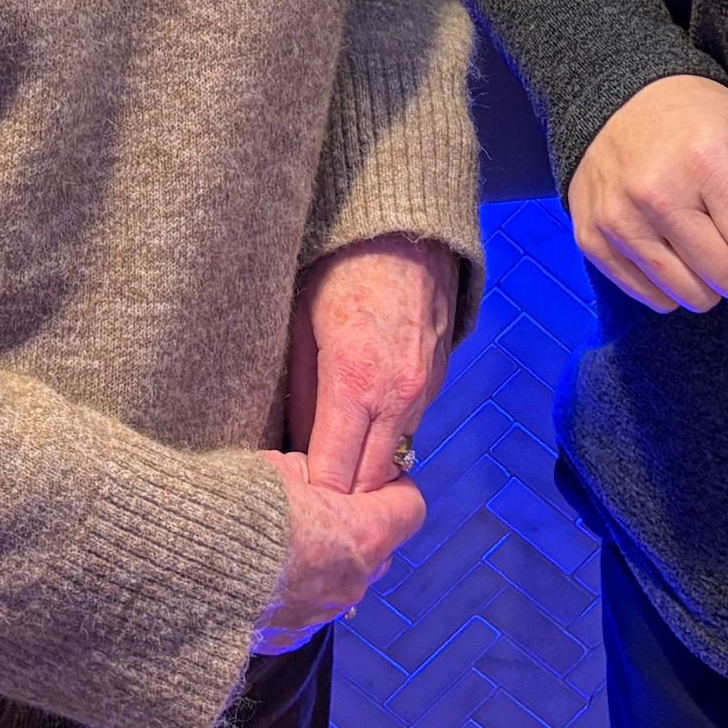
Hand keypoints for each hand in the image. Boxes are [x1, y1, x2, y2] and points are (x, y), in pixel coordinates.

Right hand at [253, 452, 428, 650]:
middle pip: (379, 547)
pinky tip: (264, 571)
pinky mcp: (292, 634)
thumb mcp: (281, 467)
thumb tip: (314, 476)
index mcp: (363, 534)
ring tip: (286, 540)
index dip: (392, 487)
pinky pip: (309, 605)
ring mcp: (324, 613)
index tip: (367, 475)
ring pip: (344, 579)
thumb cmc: (242, 509)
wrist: (191, 566)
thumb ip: (313, 473)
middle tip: (321, 505)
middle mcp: (354, 580)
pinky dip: (296, 587)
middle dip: (358, 525)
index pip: (410, 507)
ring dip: (327, 559)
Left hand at [287, 235, 457, 491]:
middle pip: (370, 483)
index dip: (312, 496)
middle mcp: (398, 399)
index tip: (289, 500)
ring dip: (366, 470)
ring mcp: (425, 392)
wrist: (406, 227)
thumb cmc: (338, 266)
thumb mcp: (298, 323)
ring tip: (331, 467)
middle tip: (309, 499)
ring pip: (394, 459)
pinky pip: (409, 428)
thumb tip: (293, 445)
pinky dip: (386, 438)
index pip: (335, 476)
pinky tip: (360, 428)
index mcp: (354, 384)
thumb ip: (297, 393)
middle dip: (341, 497)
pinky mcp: (439, 382)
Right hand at [569, 76, 727, 316]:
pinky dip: (673, 281)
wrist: (617, 98)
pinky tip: (669, 240)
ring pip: (694, 300)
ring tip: (701, 231)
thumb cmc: (704, 121)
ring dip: (710, 276)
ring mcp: (617, 220)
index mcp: (707, 161)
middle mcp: (656, 193)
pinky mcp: (592, 240)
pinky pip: (655, 300)